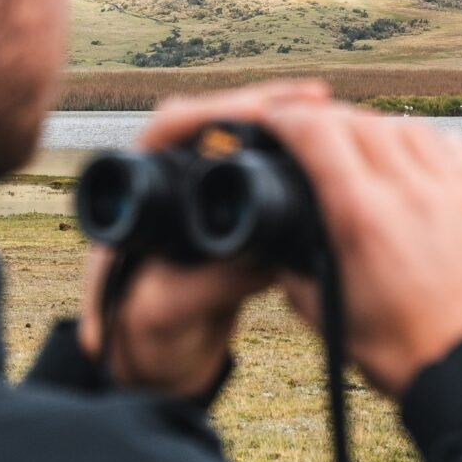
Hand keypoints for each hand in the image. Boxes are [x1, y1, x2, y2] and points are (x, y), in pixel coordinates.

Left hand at [79, 78, 329, 396]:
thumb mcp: (165, 316)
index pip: (168, 130)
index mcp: (135, 197)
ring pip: (236, 140)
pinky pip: (254, 167)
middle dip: (263, 104)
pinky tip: (325, 150)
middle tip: (315, 97)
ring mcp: (193, 195)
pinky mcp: (223, 210)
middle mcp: (162, 185)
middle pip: (209, 121)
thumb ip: (203, 288)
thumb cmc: (146, 343)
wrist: (163, 363)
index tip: (260, 113)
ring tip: (327, 112)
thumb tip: (263, 262)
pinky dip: (288, 154)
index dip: (215, 113)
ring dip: (280, 123)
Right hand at [262, 101, 461, 399]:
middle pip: (361, 122)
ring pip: (409, 128)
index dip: (287, 118)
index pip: (318, 135)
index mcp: (364, 217)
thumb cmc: (411, 355)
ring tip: (362, 142)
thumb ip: (297, 283)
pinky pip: (455, 149)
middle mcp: (411, 192)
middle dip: (327, 119)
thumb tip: (281, 261)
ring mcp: (454, 193)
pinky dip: (428, 142)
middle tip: (312, 132)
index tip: (274, 120)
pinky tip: (418, 156)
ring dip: (377, 127)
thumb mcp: (334, 323)